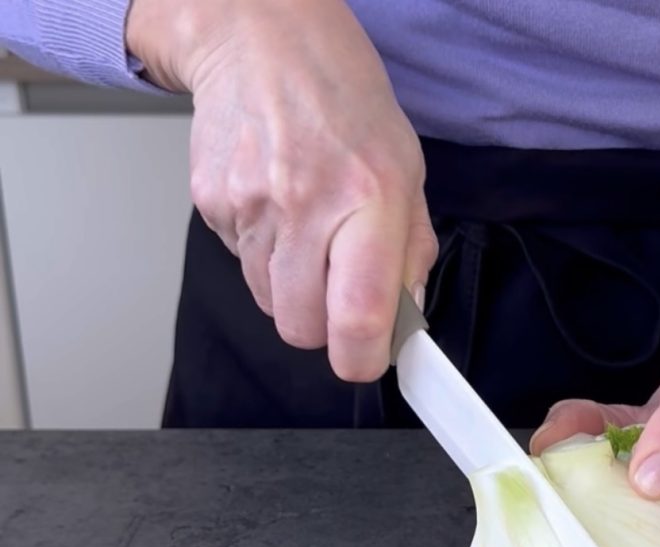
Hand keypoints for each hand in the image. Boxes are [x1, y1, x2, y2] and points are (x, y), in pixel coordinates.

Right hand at [127, 0, 436, 379]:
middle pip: (301, 329)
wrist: (260, 37)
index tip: (369, 360)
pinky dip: (262, 255)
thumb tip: (405, 318)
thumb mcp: (405, 169)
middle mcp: (306, 204)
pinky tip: (276, 208)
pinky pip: (241, 266)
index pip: (359, 314)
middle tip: (338, 291)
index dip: (362, 358)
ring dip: (292, 289)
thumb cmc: (343, 100)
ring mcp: (250, 205)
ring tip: (307, 231)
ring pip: (269, 303)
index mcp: (370, 198)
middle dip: (323, 327)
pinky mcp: (212, 204)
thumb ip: (411, 251)